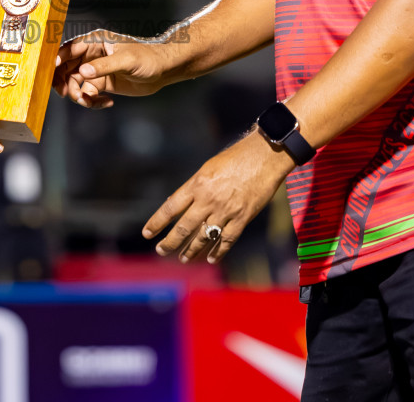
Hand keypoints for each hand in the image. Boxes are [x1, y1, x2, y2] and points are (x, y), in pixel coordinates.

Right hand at [53, 32, 170, 108]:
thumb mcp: (127, 61)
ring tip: (88, 101)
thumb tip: (83, 72)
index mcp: (95, 42)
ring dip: (78, 94)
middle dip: (64, 81)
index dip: (59, 59)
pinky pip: (88, 94)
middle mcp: (91, 55)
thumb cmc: (148, 58)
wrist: (163, 71)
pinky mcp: (102, 84)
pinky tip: (107, 103)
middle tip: (66, 93)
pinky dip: (92, 101)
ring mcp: (96, 70)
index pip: (70, 49)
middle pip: (67, 68)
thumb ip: (104, 66)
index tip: (53, 71)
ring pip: (74, 83)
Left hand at [143, 131, 293, 263]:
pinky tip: (212, 258)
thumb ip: (195, 187)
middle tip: (161, 250)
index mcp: (197, 184)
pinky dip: (219, 251)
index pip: (171, 207)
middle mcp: (208, 200)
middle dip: (170, 242)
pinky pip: (227, 240)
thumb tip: (179, 203)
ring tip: (184, 258)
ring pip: (204, 237)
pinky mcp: (243, 218)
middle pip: (184, 227)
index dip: (157, 222)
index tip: (147, 233)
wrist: (265, 155)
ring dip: (192, 250)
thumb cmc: (237, 156)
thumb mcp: (209, 167)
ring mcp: (226, 211)